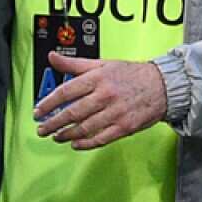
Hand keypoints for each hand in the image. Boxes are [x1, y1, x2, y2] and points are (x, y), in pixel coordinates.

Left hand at [34, 53, 166, 149]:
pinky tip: (75, 144)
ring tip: (56, 136)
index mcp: (97, 78)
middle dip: (53, 123)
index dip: (48, 103)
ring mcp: (116, 112)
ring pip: (85, 127)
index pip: (65, 92)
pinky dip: (86, 143)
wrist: (163, 85)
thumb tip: (52, 57)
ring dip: (67, 135)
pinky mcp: (125, 126)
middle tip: (42, 129)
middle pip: (72, 112)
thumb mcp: (101, 63)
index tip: (38, 111)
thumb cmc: (130, 74)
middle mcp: (105, 95)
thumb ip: (74, 63)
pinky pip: (101, 138)